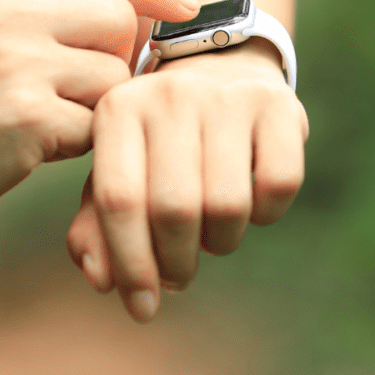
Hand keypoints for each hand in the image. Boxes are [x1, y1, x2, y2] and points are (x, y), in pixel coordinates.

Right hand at [0, 0, 200, 235]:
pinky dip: (74, 148)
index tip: (187, 5)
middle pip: (119, 21)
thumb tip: (119, 25)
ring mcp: (20, 65)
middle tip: (83, 96)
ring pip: (114, 80)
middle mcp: (11, 15)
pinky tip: (29, 153)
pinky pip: (94, 131)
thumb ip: (30, 21)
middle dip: (117, 62)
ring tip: (45, 128)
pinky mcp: (28, 119)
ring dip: (96, 111)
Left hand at [65, 39, 308, 321]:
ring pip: (228, 204)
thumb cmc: (156, 139)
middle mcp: (169, 95)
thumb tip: (100, 279)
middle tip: (177, 276)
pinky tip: (250, 205)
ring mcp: (226, 96)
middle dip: (176, 263)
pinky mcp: (278, 106)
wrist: (218, 65)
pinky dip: (265, 215)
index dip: (130, 264)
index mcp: (118, 109)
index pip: (118, 200)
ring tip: (211, 235)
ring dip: (220, 242)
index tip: (141, 308)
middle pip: (175, 209)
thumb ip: (95, 226)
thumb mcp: (117, 170)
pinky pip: (278, 188)